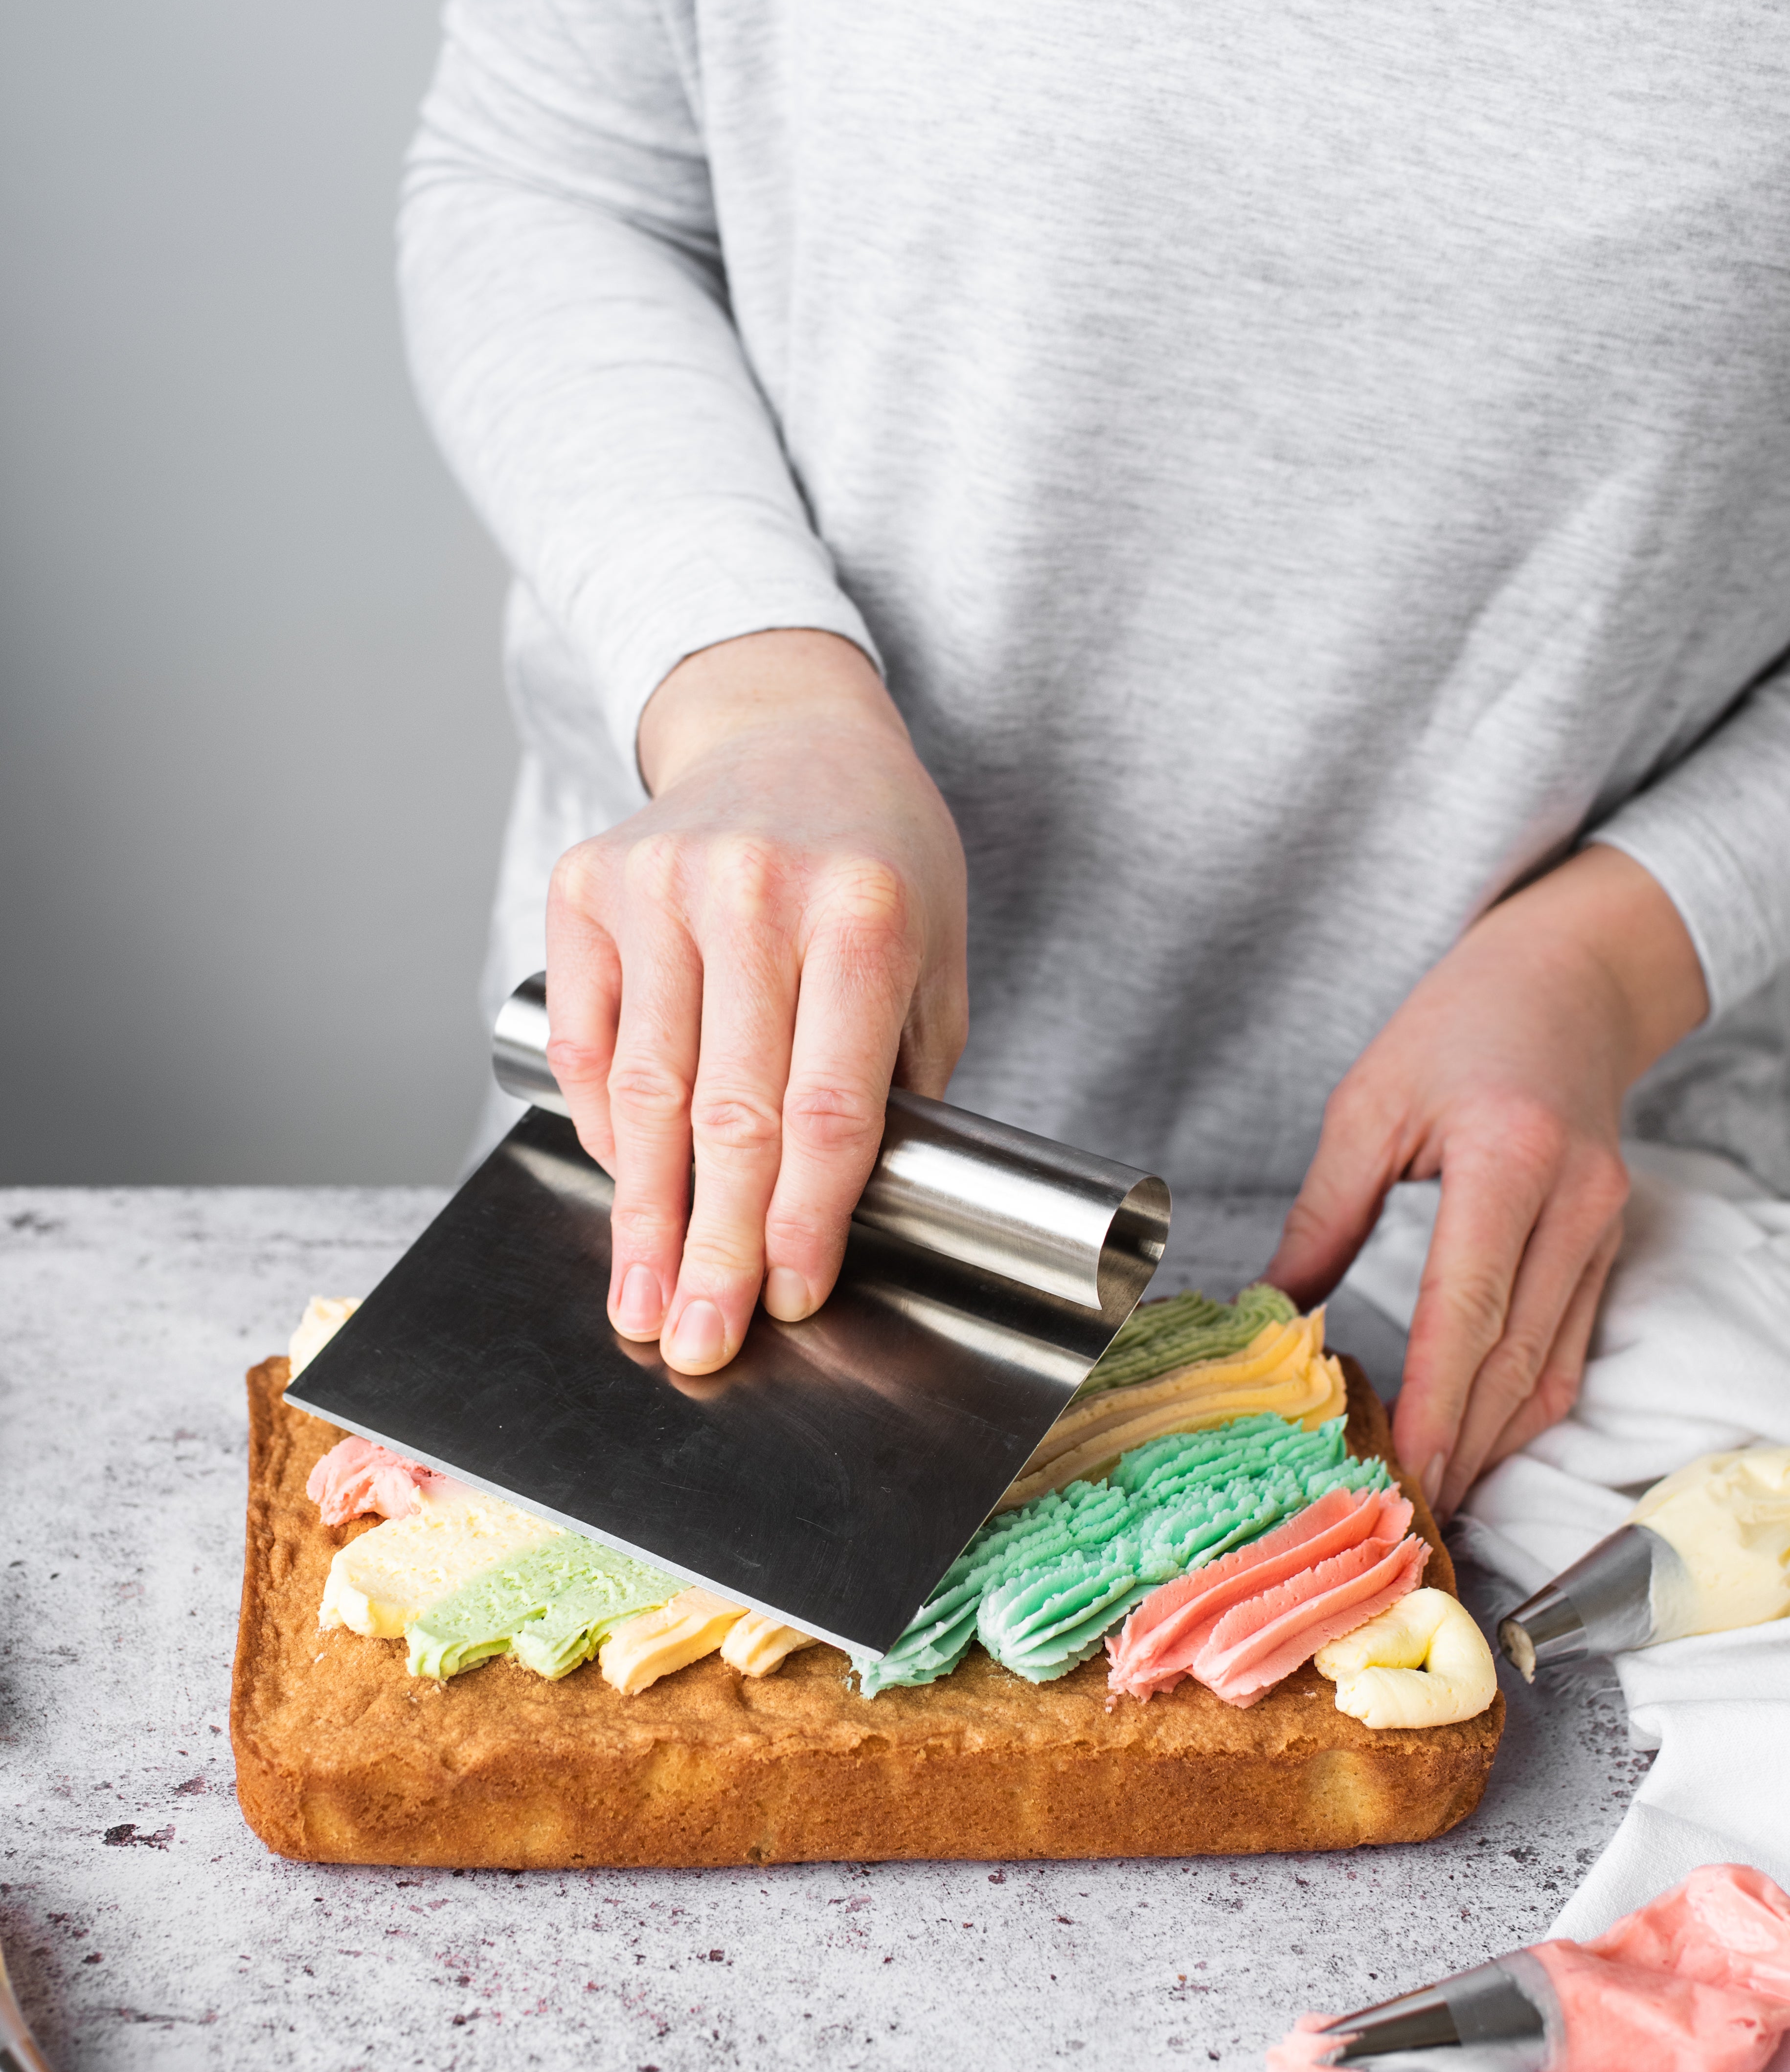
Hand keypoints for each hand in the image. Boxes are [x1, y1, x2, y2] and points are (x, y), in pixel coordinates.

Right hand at [545, 630, 967, 1372]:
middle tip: (698, 1344)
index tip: (787, 1299)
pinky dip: (604, 1127)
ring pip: (644, 1092)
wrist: (789, 727)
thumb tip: (837, 1218)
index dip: (803, 1219)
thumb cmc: (878, 862)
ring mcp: (658, 883)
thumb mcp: (932, 959)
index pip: (826, 1106)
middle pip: (727, 1115)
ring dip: (642, 1218)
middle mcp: (753, 891)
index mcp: (862, 913)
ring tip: (642, 1305)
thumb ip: (895, 1080)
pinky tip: (627, 1189)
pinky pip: (586, 1042)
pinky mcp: (588, 883)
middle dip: (712, 1248)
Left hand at [1265, 846, 1708, 1516]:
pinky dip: (1525, 1407)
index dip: (1437, 1401)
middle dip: (1464, 1448)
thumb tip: (1271, 1309)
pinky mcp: (1609, 1246)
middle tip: (1407, 1514)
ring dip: (1496, 1443)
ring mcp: (1602, 1229)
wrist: (1572, 981)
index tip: (1406, 1468)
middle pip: (1517, 1357)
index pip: (1468, 1308)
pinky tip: (1480, 1443)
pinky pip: (1571, 1349)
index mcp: (1509, 1159)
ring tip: (1436, 1497)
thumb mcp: (1370, 1102)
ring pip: (1553, 1368)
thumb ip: (1323, 1213)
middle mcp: (1573, 1202)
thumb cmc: (1464, 1022)